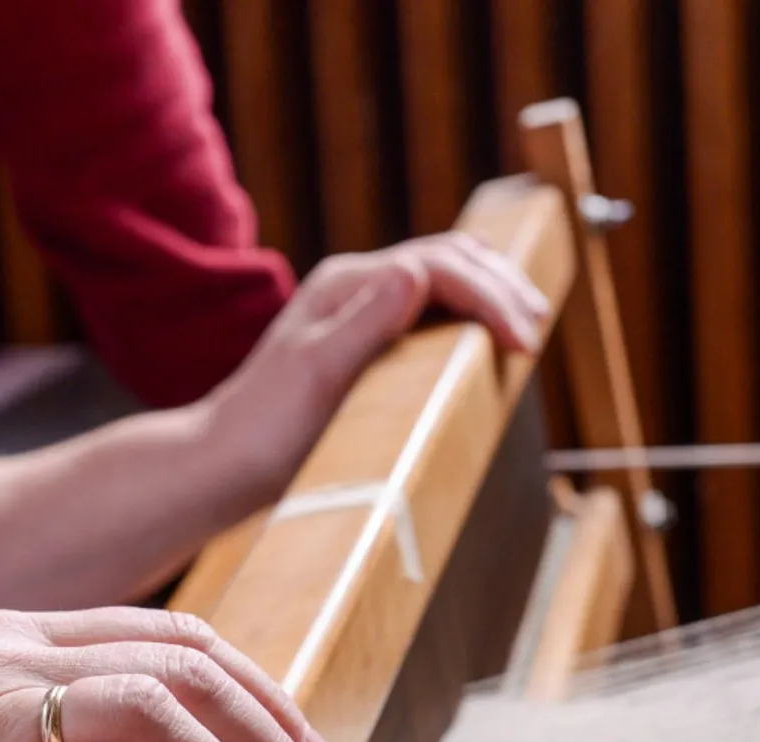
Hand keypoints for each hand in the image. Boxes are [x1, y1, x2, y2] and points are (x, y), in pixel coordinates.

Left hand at [201, 231, 550, 496]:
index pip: (438, 266)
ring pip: (441, 282)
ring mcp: (359, 315)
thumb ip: (364, 323)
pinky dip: (467, 319)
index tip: (522, 339)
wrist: (222, 464)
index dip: (488, 296)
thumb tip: (415, 272)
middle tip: (537, 326)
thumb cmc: (264, 429)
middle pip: (446, 260)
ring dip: (488, 295)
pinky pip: (428, 315)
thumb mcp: (315, 375)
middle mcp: (354, 289)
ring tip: (527, 324)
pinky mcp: (364, 345)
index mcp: (346, 285)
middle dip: (498, 286)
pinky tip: (486, 344)